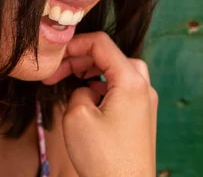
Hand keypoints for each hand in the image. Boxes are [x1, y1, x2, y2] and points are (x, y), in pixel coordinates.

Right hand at [42, 32, 157, 176]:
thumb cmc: (104, 158)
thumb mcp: (77, 115)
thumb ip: (78, 90)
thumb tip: (86, 90)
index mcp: (131, 81)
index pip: (101, 44)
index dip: (74, 44)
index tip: (56, 56)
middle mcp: (144, 87)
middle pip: (111, 55)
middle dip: (82, 58)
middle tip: (58, 72)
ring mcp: (146, 103)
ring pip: (119, 70)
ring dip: (93, 70)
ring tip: (72, 79)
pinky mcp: (142, 117)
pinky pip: (123, 89)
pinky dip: (104, 85)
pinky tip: (89, 95)